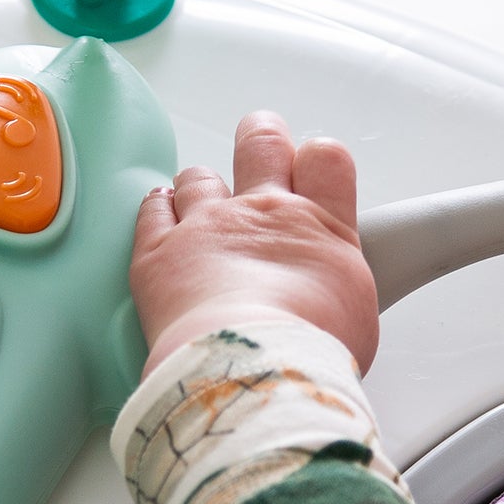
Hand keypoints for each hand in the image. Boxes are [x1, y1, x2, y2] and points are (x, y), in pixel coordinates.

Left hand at [131, 112, 378, 375]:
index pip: (327, 161)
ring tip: (200, 209)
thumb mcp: (351, 317)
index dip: (316, 158)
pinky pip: (152, 209)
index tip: (310, 168)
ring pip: (199, 177)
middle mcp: (264, 213)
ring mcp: (207, 226)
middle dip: (260, 136)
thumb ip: (331, 287)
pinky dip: (156, 209)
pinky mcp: (157, 252)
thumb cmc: (310, 355)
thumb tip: (323, 298)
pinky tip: (160, 216)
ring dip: (200, 187)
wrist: (254, 367)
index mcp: (321, 229)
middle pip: (261, 144)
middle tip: (259, 138)